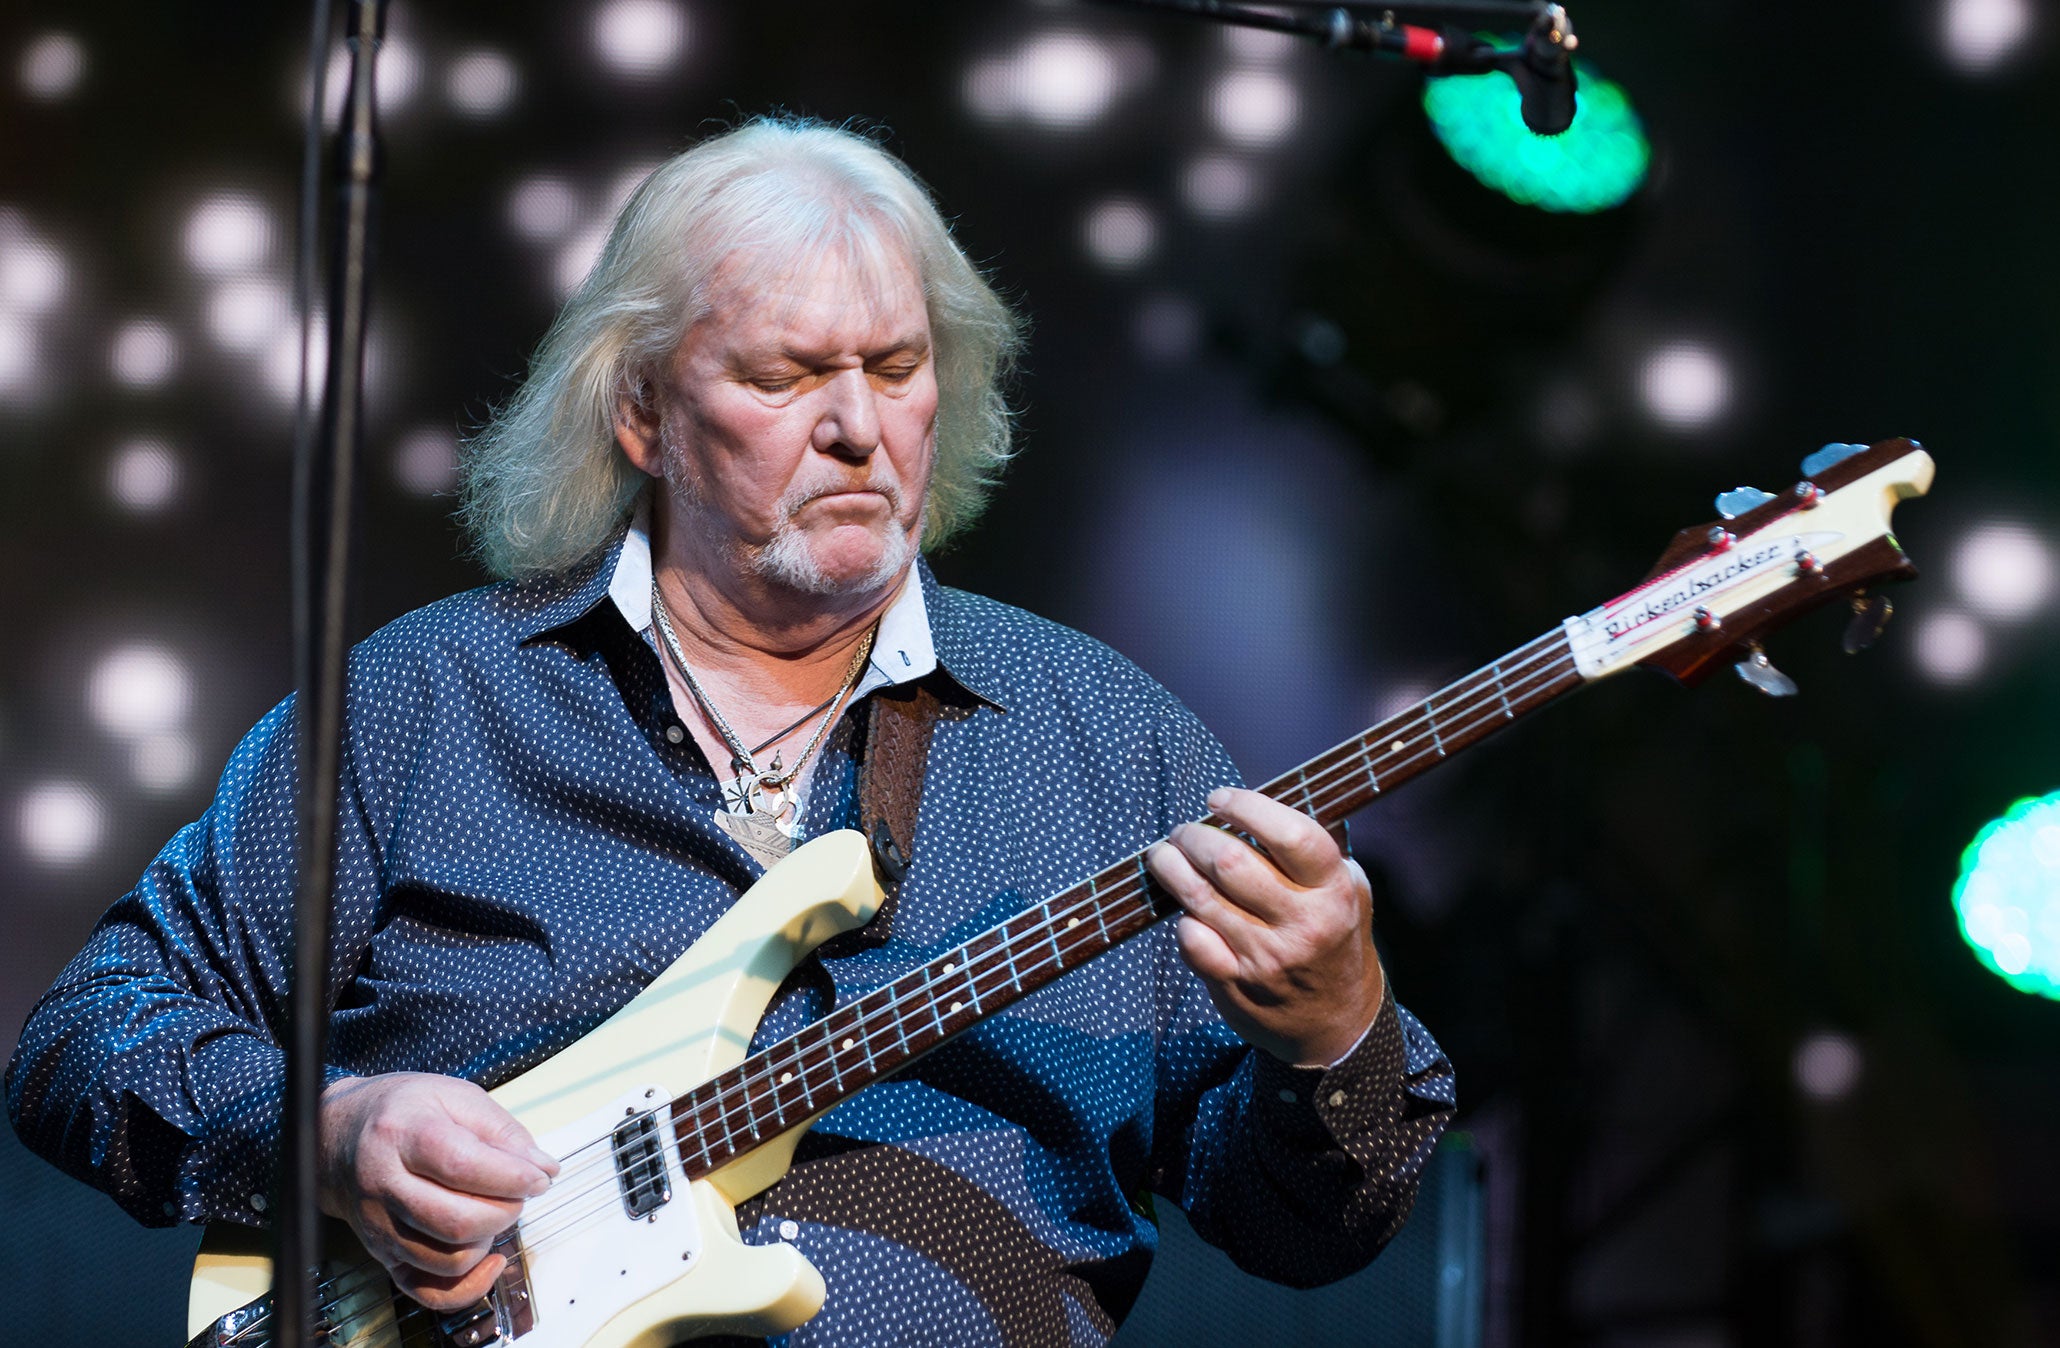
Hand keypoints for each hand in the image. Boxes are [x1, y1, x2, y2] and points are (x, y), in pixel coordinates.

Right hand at [318, 1072, 557, 1311]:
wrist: (339, 1138)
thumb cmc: (403, 1112)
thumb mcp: (455, 1097)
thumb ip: (502, 1130)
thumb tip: (543, 1167)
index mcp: (403, 1134)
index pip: (462, 1165)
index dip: (512, 1176)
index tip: (539, 1176)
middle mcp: (384, 1184)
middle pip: (456, 1221)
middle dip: (506, 1210)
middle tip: (520, 1192)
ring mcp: (380, 1226)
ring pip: (448, 1259)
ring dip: (489, 1240)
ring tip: (495, 1210)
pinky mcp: (382, 1255)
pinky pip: (428, 1291)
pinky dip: (469, 1284)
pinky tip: (488, 1256)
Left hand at [1145, 787, 1384, 1066]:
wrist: (1337, 1022)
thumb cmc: (1335, 938)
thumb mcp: (1350, 890)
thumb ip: (1316, 851)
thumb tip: (1259, 807)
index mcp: (1334, 891)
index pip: (1291, 834)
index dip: (1247, 806)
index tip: (1219, 798)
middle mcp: (1302, 924)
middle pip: (1230, 860)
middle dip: (1194, 836)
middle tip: (1185, 832)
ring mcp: (1265, 957)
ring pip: (1200, 896)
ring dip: (1171, 867)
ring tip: (1164, 854)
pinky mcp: (1234, 983)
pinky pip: (1190, 939)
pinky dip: (1182, 919)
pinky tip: (1186, 910)